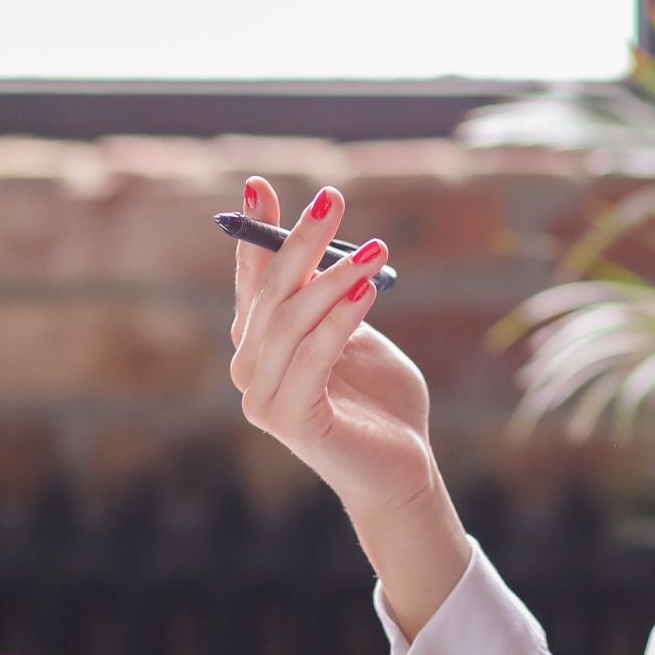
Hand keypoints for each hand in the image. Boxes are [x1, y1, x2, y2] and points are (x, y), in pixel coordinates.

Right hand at [227, 176, 440, 521]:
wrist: (403, 469)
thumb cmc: (381, 401)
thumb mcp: (356, 334)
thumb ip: (334, 299)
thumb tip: (328, 246)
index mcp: (262, 344)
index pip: (253, 279)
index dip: (256, 232)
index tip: (259, 185)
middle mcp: (251, 369)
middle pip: (271, 292)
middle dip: (299, 241)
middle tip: (332, 198)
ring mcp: (263, 399)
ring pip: (291, 321)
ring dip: (332, 277)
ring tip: (374, 250)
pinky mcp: (290, 422)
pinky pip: (312, 359)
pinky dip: (339, 321)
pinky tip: (366, 291)